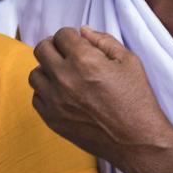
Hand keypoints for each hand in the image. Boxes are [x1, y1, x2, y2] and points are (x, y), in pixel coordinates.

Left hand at [29, 26, 172, 166]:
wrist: (137, 141)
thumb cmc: (136, 100)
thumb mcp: (128, 61)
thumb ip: (103, 40)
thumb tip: (83, 31)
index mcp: (84, 60)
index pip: (61, 35)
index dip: (71, 36)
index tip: (78, 43)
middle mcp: (64, 78)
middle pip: (42, 49)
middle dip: (55, 47)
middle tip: (68, 54)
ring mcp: (55, 101)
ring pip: (35, 74)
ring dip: (48, 70)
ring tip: (64, 75)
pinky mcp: (52, 120)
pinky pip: (36, 97)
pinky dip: (46, 92)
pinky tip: (63, 94)